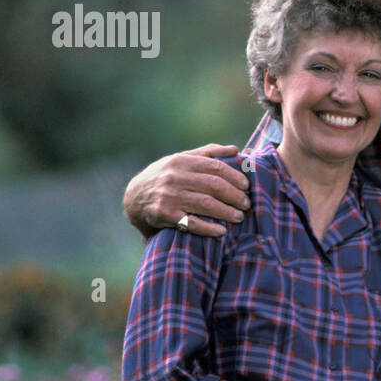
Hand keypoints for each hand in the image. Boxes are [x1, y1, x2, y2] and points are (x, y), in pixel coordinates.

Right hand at [123, 143, 250, 237]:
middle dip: (235, 196)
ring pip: (206, 204)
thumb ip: (208, 153)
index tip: (247, 186)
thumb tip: (236, 150)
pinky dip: (209, 228)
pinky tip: (221, 231)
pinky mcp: (164, 214)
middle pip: (214, 186)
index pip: (216, 167)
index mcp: (182, 161)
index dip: (235, 177)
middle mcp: (175, 177)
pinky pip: (192, 223)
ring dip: (227, 212)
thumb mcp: (181, 160)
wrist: (134, 197)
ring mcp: (169, 196)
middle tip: (246, 204)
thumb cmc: (165, 176)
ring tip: (239, 217)